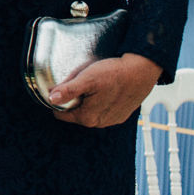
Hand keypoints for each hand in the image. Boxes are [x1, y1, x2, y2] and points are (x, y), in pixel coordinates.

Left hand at [46, 53, 162, 127]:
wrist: (141, 71)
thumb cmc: (114, 74)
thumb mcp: (86, 79)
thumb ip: (68, 90)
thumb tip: (51, 99)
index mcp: (87, 118)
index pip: (61, 114)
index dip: (58, 100)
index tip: (61, 88)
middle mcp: (99, 123)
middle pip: (75, 112)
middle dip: (73, 99)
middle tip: (79, 82)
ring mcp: (111, 120)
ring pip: (90, 111)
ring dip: (87, 100)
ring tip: (93, 84)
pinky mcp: (121, 115)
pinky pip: (103, 109)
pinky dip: (100, 101)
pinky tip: (105, 89)